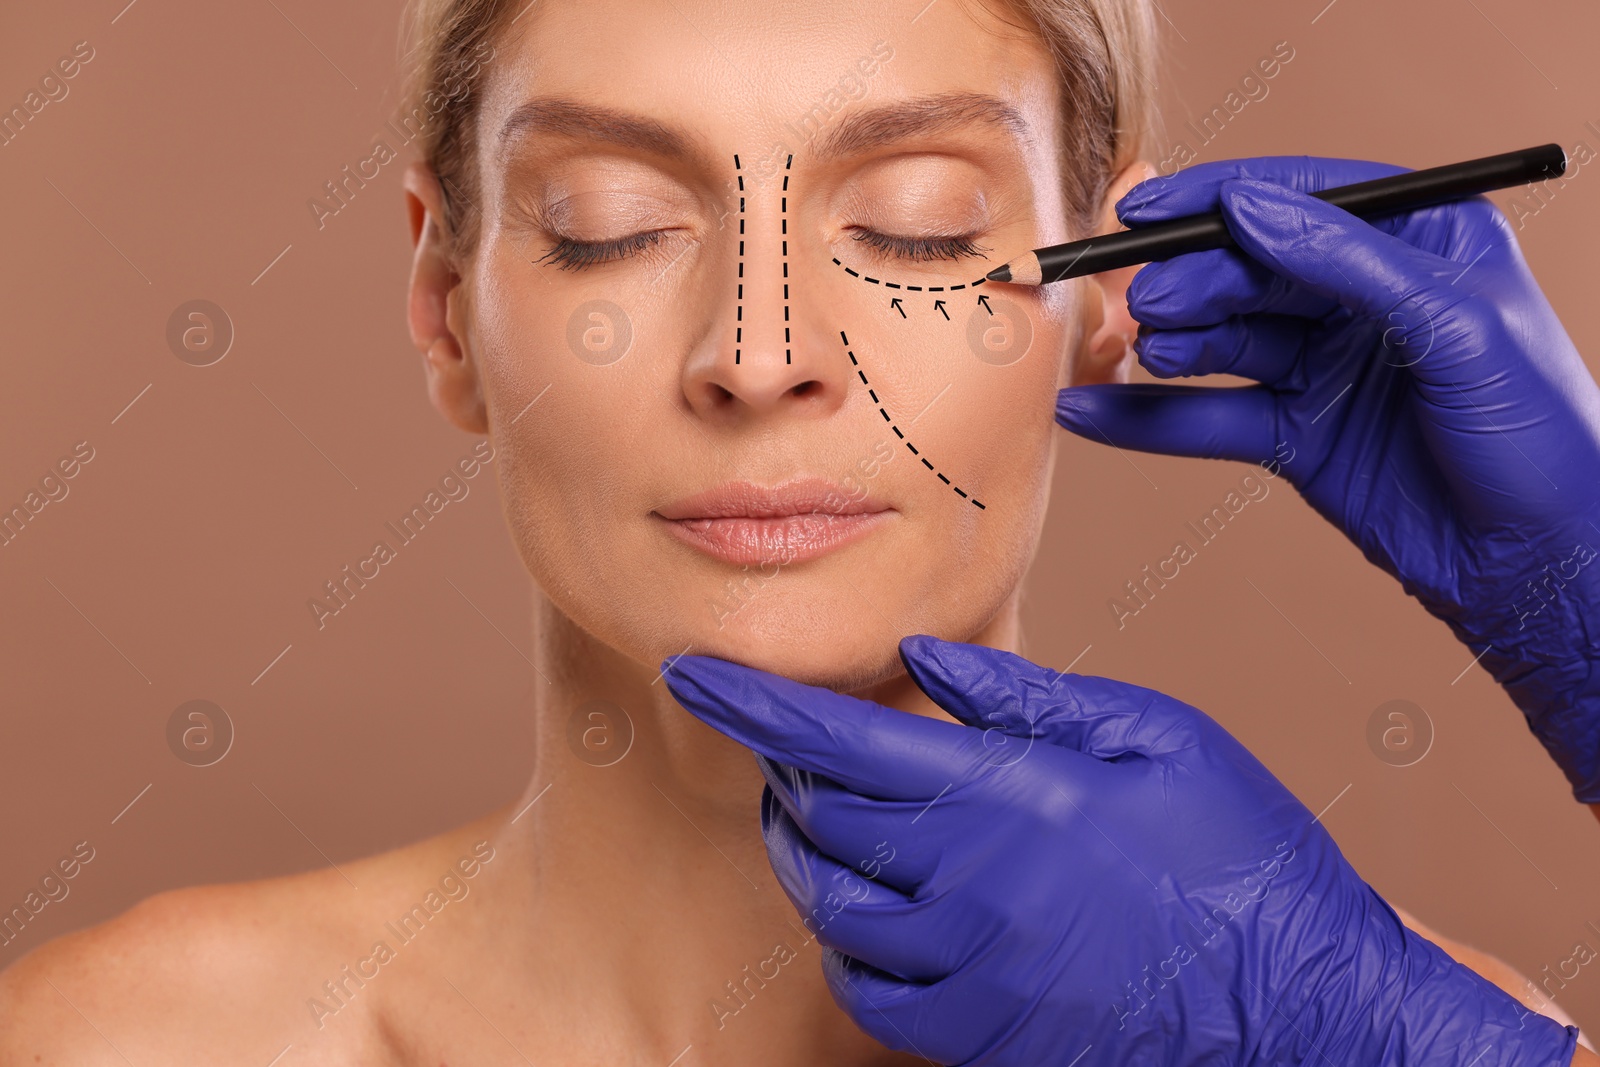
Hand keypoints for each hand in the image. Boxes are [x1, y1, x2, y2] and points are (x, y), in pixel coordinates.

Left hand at [664, 636, 1576, 1065]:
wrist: (1307, 1005)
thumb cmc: (1243, 854)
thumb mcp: (1158, 737)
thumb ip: (1027, 698)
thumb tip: (921, 658)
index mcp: (1008, 794)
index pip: (839, 742)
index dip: (752, 704)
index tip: (690, 672)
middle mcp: (968, 884)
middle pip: (820, 820)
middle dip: (789, 774)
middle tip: (804, 750)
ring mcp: (970, 969)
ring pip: (828, 907)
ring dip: (807, 854)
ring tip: (826, 822)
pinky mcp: (982, 1036)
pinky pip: (868, 993)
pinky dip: (849, 944)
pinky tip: (877, 915)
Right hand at [1054, 156, 1599, 801]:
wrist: (1542, 569)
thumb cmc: (1539, 438)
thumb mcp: (1454, 328)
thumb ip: (1347, 262)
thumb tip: (1248, 207)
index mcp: (1423, 243)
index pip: (1307, 197)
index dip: (1223, 198)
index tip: (1148, 209)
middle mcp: (1368, 297)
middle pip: (1253, 269)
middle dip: (1195, 282)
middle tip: (1148, 304)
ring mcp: (1328, 367)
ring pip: (1226, 339)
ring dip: (1172, 344)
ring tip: (1134, 351)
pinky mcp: (1297, 436)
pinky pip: (1211, 417)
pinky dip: (1150, 418)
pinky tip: (1093, 412)